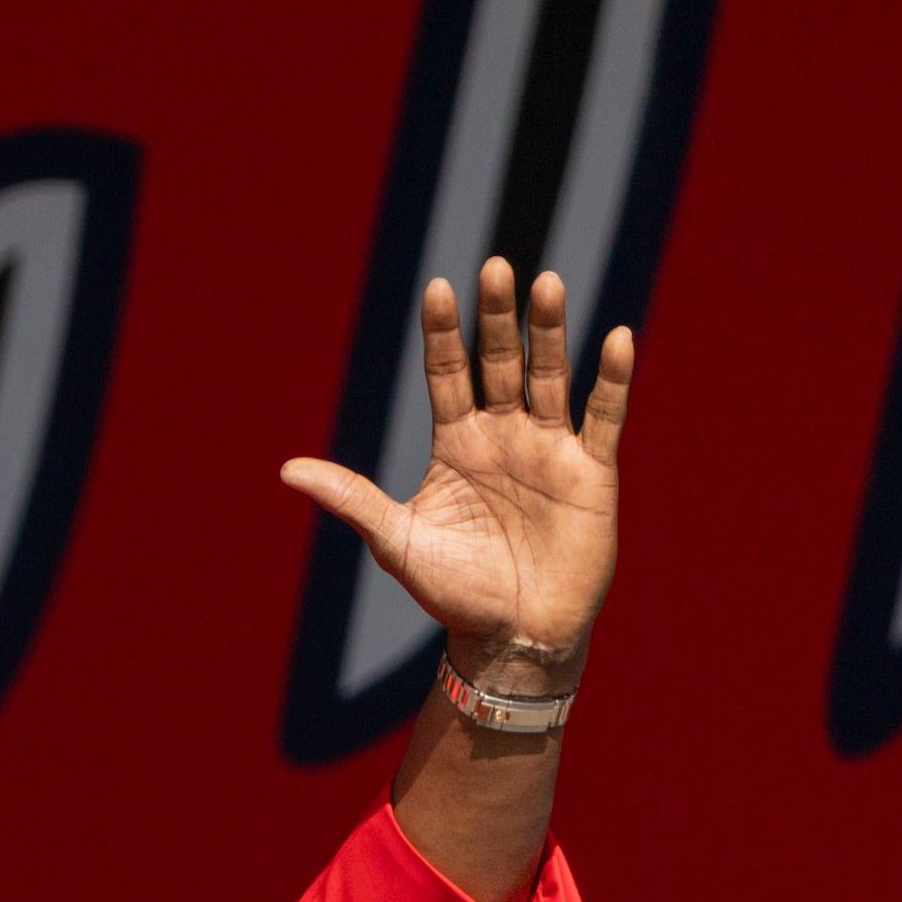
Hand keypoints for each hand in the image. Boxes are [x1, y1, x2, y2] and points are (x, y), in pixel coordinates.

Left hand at [282, 258, 630, 696]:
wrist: (510, 636)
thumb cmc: (452, 591)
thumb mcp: (394, 540)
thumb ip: (351, 498)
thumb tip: (286, 469)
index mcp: (455, 445)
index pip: (446, 373)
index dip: (442, 333)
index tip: (437, 286)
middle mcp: (503, 436)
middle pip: (499, 362)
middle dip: (496, 318)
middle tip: (496, 265)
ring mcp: (549, 449)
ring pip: (549, 376)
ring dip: (550, 332)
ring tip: (546, 284)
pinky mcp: (592, 472)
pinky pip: (605, 417)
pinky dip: (611, 380)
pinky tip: (615, 338)